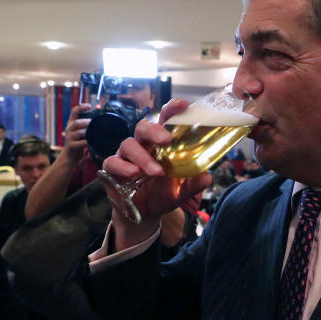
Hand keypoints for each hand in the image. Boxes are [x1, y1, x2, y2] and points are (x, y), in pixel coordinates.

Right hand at [62, 104, 91, 161]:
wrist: (71, 156)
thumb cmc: (79, 141)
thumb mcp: (82, 130)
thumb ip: (88, 123)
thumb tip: (100, 111)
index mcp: (72, 122)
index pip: (74, 112)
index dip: (81, 107)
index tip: (89, 105)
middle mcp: (69, 128)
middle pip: (76, 122)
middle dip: (86, 122)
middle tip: (94, 123)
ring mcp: (69, 137)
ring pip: (79, 133)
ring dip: (88, 132)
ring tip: (95, 132)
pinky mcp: (71, 146)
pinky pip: (80, 143)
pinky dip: (88, 142)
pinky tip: (93, 142)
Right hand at [102, 99, 210, 246]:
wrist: (145, 214)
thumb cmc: (163, 194)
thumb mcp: (181, 191)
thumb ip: (193, 183)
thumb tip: (208, 176)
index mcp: (160, 144)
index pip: (165, 120)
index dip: (172, 110)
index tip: (183, 105)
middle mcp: (143, 145)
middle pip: (144, 127)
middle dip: (154, 131)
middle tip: (167, 140)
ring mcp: (126, 156)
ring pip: (129, 144)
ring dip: (143, 157)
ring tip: (156, 172)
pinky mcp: (113, 170)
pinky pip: (113, 162)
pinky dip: (123, 167)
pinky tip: (134, 174)